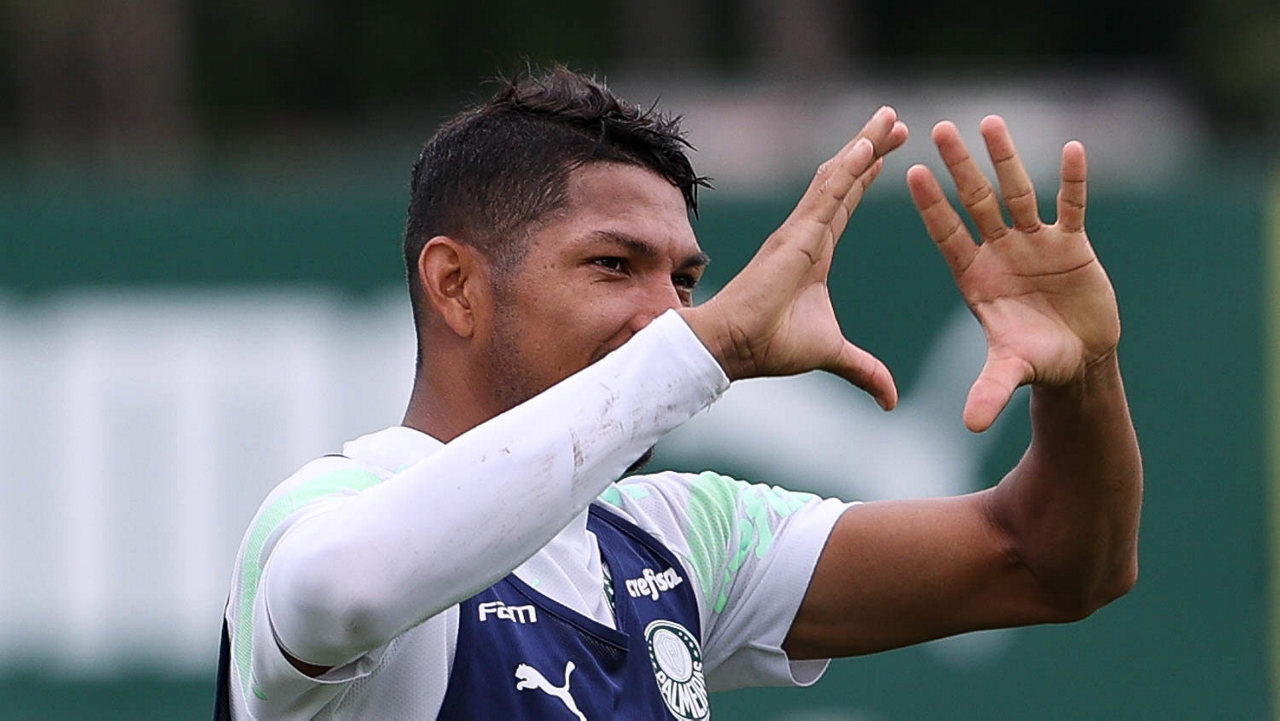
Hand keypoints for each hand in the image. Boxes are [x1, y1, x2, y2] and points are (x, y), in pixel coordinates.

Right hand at [681, 106, 906, 409]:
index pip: (846, 206)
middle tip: (896, 120)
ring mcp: (802, 231)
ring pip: (838, 178)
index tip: (889, 153)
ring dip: (865, 147)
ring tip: (889, 118)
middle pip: (845, 181)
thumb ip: (863, 370)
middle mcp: (808, 234)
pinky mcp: (797, 236)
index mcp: (816, 253)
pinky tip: (869, 147)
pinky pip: (828, 195)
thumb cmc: (772, 345)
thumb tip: (891, 401)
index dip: (867, 178)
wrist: (735, 347)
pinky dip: (849, 170)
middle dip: (871, 149)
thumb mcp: (833, 355)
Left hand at [907, 116, 1119, 431]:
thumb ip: (991, 390)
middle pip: (976, 202)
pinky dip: (1073, 182)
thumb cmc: (1035, 362)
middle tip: (940, 128)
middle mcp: (1000, 253)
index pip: (947, 233)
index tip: (910, 172)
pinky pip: (1072, 207)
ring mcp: (1036, 244)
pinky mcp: (1073, 244)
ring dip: (1007, 159)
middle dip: (960, 168)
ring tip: (991, 121)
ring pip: (1019, 193)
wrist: (1077, 358)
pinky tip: (1072, 149)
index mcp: (974, 277)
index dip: (932, 205)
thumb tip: (969, 425)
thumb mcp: (1012, 372)